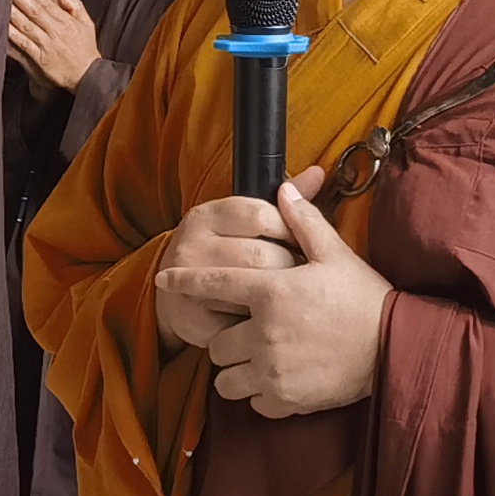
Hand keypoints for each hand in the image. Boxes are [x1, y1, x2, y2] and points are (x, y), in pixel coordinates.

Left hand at [8, 0, 99, 91]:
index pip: (46, 4)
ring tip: (1, 2)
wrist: (87, 76)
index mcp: (66, 22)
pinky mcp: (40, 59)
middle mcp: (56, 32)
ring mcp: (47, 46)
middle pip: (34, 12)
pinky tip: (4, 28)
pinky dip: (13, 36)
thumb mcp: (87, 24)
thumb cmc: (86, 49)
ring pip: (27, 26)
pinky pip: (24, 45)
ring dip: (13, 14)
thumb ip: (74, 5)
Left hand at [154, 174, 387, 414]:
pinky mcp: (285, 401)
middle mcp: (264, 334)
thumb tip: (284, 189)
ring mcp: (272, 371)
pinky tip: (278, 379)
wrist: (397, 347)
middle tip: (248, 332)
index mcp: (271, 292)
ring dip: (236, 371)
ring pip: (226, 380)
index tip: (164, 278)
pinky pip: (252, 403)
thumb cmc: (366, 297)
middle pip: (216, 344)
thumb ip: (304, 222)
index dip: (184, 280)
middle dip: (225, 338)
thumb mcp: (336, 254)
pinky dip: (259, 394)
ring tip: (256, 361)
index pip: (212, 285)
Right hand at [155, 188, 300, 349]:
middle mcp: (191, 244)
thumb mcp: (245, 223)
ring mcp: (186, 282)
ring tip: (287, 296)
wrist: (176, 294)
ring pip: (251, 289)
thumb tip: (317, 174)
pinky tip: (266, 316)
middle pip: (260, 255)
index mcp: (206, 215)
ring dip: (277, 295)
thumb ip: (281, 203)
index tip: (303, 243)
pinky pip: (240, 321)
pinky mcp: (190, 316)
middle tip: (302, 276)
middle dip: (290, 268)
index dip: (291, 230)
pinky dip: (260, 321)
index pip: (261, 215)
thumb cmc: (223, 252)